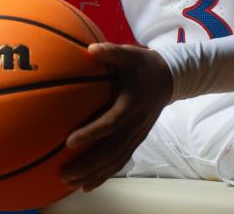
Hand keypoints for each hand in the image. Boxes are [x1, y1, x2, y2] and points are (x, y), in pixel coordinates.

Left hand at [60, 42, 173, 191]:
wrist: (169, 79)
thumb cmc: (142, 65)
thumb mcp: (130, 54)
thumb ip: (111, 52)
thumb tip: (91, 49)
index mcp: (131, 104)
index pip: (110, 123)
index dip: (91, 133)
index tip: (69, 142)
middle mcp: (135, 124)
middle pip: (110, 151)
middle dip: (87, 165)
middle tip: (63, 175)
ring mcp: (137, 135)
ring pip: (115, 161)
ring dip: (93, 174)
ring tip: (70, 185)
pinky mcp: (136, 141)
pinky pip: (119, 162)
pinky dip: (103, 175)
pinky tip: (86, 185)